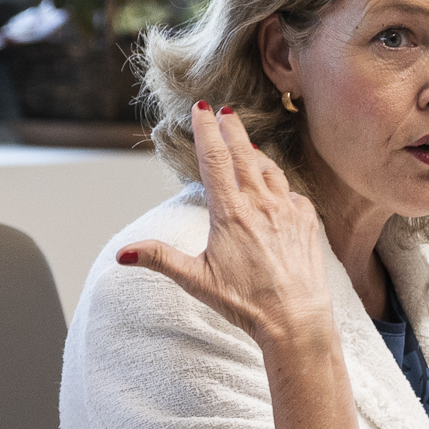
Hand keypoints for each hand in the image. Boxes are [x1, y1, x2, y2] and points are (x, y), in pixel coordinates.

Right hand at [118, 104, 339, 358]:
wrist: (296, 319)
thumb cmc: (245, 302)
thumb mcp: (195, 280)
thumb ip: (159, 259)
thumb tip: (122, 253)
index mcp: (230, 212)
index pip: (215, 158)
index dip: (207, 130)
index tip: (202, 108)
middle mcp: (260, 203)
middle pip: (244, 153)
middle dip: (232, 128)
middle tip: (224, 109)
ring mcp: (287, 210)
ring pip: (269, 169)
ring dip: (256, 152)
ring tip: (248, 143)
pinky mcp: (307, 221)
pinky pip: (291, 193)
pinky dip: (279, 184)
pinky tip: (275, 188)